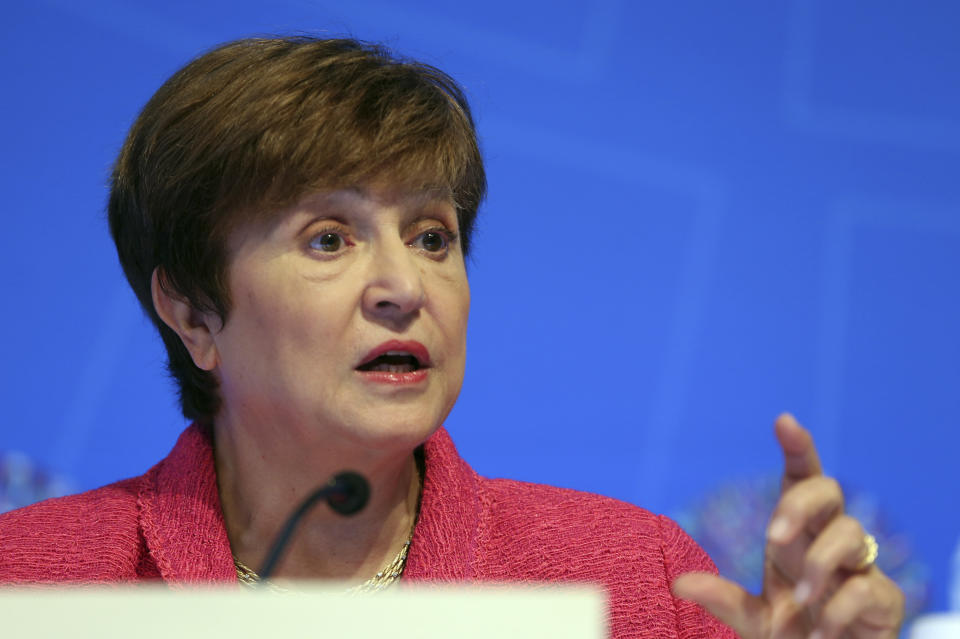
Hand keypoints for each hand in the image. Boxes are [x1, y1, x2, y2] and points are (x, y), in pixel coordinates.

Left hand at [672, 414, 904, 638]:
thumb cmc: (793, 636)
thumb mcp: (751, 621)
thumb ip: (722, 600)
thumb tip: (678, 583)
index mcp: (797, 536)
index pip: (801, 479)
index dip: (798, 448)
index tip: (783, 421)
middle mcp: (829, 542)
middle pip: (828, 491)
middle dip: (800, 505)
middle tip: (773, 537)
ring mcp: (860, 568)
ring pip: (852, 533)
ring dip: (821, 564)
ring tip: (802, 599)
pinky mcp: (884, 600)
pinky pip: (866, 587)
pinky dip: (840, 609)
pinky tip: (823, 631)